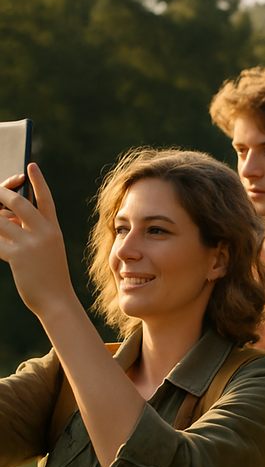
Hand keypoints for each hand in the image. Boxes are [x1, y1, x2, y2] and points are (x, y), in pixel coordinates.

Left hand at [0, 164, 73, 317]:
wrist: (57, 300)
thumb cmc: (49, 276)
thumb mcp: (46, 251)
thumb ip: (28, 233)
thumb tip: (4, 217)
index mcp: (54, 230)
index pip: (46, 200)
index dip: (38, 181)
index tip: (31, 165)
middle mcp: (44, 233)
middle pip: (18, 202)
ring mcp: (31, 243)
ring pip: (0, 220)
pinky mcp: (17, 256)